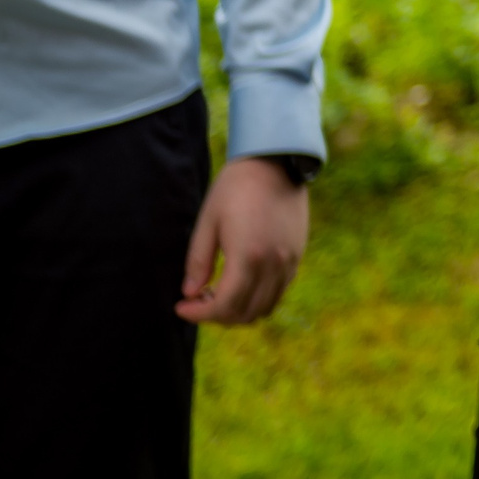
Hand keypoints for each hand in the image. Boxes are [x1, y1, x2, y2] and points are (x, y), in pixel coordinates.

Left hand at [177, 156, 309, 324]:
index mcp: (247, 257)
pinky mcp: (297, 256)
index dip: (199, 315)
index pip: (224, 306)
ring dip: (239, 310)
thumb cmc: (236, 188)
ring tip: (219, 294)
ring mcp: (289, 262)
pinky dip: (258, 298)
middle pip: (245, 313)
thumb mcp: (208, 221)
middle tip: (199, 301)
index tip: (181, 307)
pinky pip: (278, 291)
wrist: (276, 163)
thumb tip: (190, 293)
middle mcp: (273, 264)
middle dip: (217, 315)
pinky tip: (242, 282)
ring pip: (264, 307)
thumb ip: (198, 261)